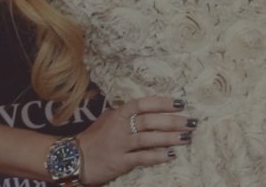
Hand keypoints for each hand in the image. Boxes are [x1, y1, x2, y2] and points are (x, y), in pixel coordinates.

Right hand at [76, 96, 194, 184]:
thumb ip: (125, 114)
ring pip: (148, 138)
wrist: (74, 157)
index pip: (142, 104)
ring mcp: (120, 144)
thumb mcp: (107, 119)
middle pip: (150, 121)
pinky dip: (157, 156)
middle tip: (191, 122)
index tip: (180, 103)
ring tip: (187, 138)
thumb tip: (146, 108)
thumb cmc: (94, 138)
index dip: (162, 103)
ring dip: (169, 138)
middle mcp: (120, 127)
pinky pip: (142, 158)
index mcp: (118, 114)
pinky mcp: (120, 161)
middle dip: (173, 121)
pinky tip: (170, 155)